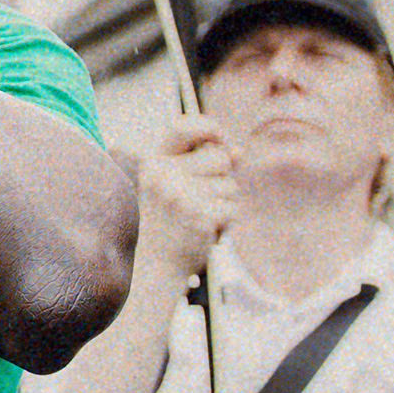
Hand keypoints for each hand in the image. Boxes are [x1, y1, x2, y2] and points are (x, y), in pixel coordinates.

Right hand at [135, 118, 238, 280]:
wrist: (156, 265)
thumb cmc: (168, 222)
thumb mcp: (175, 186)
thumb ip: (204, 164)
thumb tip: (239, 152)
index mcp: (154, 163)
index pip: (180, 126)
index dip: (208, 127)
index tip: (221, 139)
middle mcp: (164, 175)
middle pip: (220, 158)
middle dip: (221, 177)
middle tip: (198, 200)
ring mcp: (182, 196)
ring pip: (230, 185)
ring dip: (224, 202)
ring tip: (199, 217)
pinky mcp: (201, 216)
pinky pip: (233, 208)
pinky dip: (227, 221)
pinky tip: (207, 230)